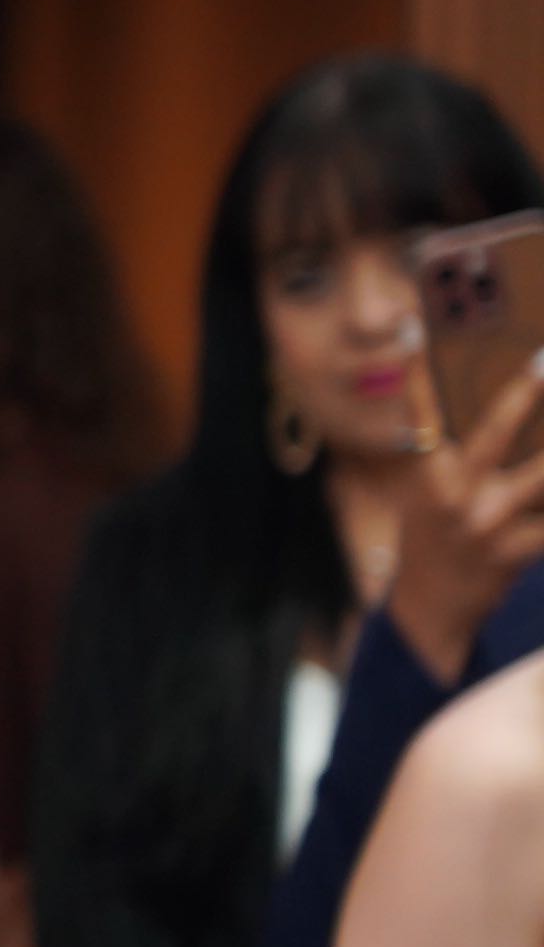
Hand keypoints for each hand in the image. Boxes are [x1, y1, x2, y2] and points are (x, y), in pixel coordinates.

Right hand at [389, 354, 543, 684]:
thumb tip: (502, 418)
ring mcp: (487, 523)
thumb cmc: (435, 542)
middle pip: (499, 432)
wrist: (430, 612)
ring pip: (543, 476)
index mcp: (430, 476)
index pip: (420, 416)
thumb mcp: (429, 496)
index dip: (416, 377)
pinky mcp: (516, 552)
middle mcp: (455, 495)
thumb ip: (457, 458)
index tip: (417, 334)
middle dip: (526, 395)